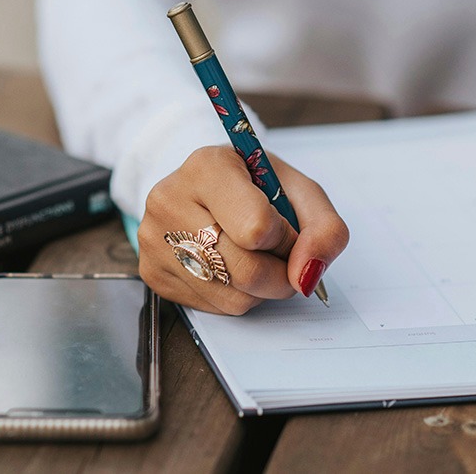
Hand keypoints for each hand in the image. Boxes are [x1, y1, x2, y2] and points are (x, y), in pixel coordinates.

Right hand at [137, 146, 349, 313]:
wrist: (202, 187)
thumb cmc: (252, 186)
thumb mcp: (297, 189)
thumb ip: (324, 227)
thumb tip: (308, 276)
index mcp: (206, 167)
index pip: (258, 228)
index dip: (286, 238)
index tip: (284, 227)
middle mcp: (170, 200)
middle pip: (247, 271)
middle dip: (280, 273)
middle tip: (281, 254)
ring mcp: (154, 239)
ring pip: (233, 297)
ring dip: (261, 289)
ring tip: (253, 255)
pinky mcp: (151, 272)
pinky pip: (213, 308)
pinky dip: (236, 295)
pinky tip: (229, 266)